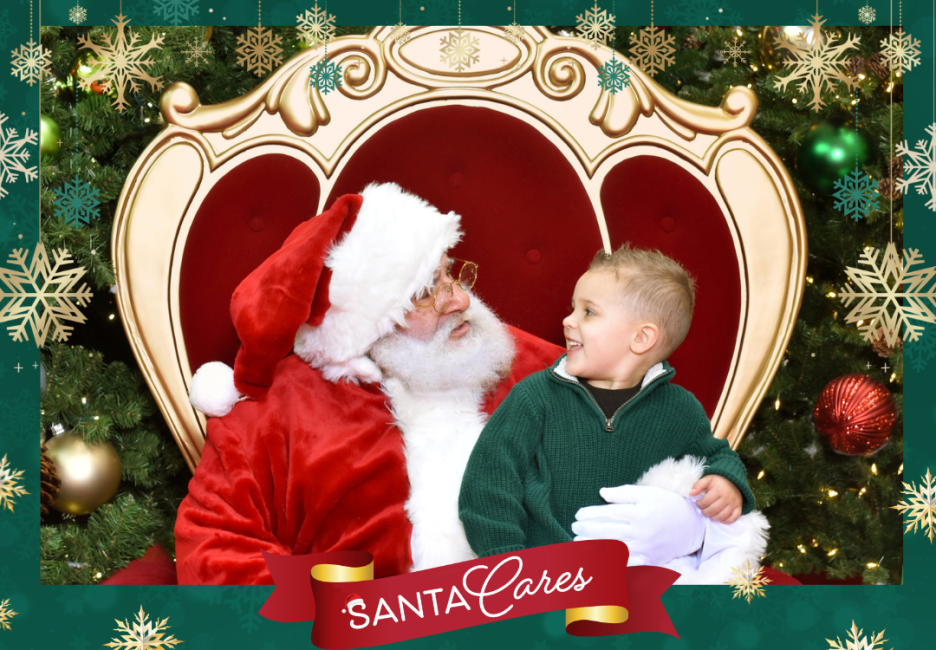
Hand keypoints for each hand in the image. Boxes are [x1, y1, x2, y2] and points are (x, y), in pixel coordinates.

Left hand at [571, 484, 704, 566]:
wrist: (692, 526)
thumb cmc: (667, 504)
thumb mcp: (648, 493)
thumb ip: (624, 492)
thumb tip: (602, 493)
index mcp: (641, 513)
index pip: (610, 514)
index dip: (591, 514)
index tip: (578, 514)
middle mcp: (643, 532)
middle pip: (609, 532)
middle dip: (588, 531)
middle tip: (574, 528)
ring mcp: (646, 548)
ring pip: (615, 549)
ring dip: (594, 547)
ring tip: (578, 543)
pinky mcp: (649, 560)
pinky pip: (627, 564)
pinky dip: (611, 563)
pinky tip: (597, 561)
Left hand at [690, 474, 741, 523]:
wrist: (734, 480)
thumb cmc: (718, 481)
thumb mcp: (708, 479)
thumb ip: (698, 485)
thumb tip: (691, 493)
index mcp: (718, 490)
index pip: (705, 502)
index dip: (699, 504)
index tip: (698, 502)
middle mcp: (727, 497)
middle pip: (713, 510)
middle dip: (705, 512)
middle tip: (703, 509)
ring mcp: (734, 503)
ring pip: (722, 516)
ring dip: (713, 517)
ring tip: (710, 513)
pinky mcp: (739, 507)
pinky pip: (733, 518)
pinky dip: (726, 521)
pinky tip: (720, 519)